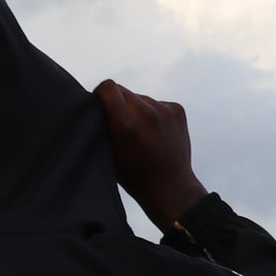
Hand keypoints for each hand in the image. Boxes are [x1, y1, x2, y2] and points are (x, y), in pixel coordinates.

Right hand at [93, 81, 206, 227]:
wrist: (170, 187)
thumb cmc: (134, 176)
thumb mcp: (110, 155)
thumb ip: (104, 127)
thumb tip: (98, 104)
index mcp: (125, 125)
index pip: (108, 87)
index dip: (100, 93)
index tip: (99, 104)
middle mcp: (147, 113)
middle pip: (123, 91)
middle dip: (118, 104)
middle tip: (120, 125)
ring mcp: (164, 110)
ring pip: (140, 98)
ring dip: (136, 110)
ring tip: (140, 134)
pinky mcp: (177, 109)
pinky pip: (157, 103)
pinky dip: (153, 114)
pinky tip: (154, 134)